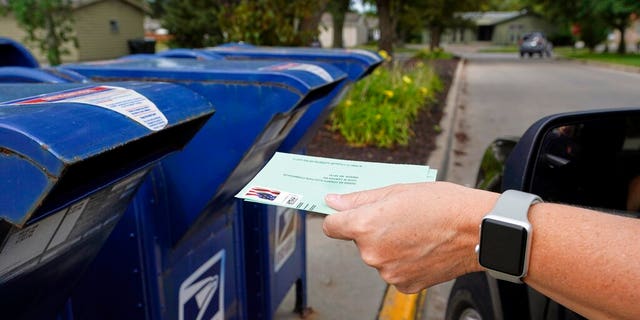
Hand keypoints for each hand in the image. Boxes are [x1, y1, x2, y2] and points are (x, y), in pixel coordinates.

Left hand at [323, 182, 497, 292]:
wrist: (478, 230)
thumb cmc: (443, 205)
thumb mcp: (397, 190)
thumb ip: (360, 199)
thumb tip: (334, 201)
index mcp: (366, 226)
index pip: (331, 226)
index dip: (340, 217)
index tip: (347, 214)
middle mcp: (372, 253)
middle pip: (358, 241)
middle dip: (373, 230)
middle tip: (400, 218)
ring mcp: (388, 272)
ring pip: (377, 256)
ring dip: (389, 246)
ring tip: (416, 232)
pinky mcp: (404, 284)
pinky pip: (394, 270)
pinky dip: (403, 260)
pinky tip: (421, 248)